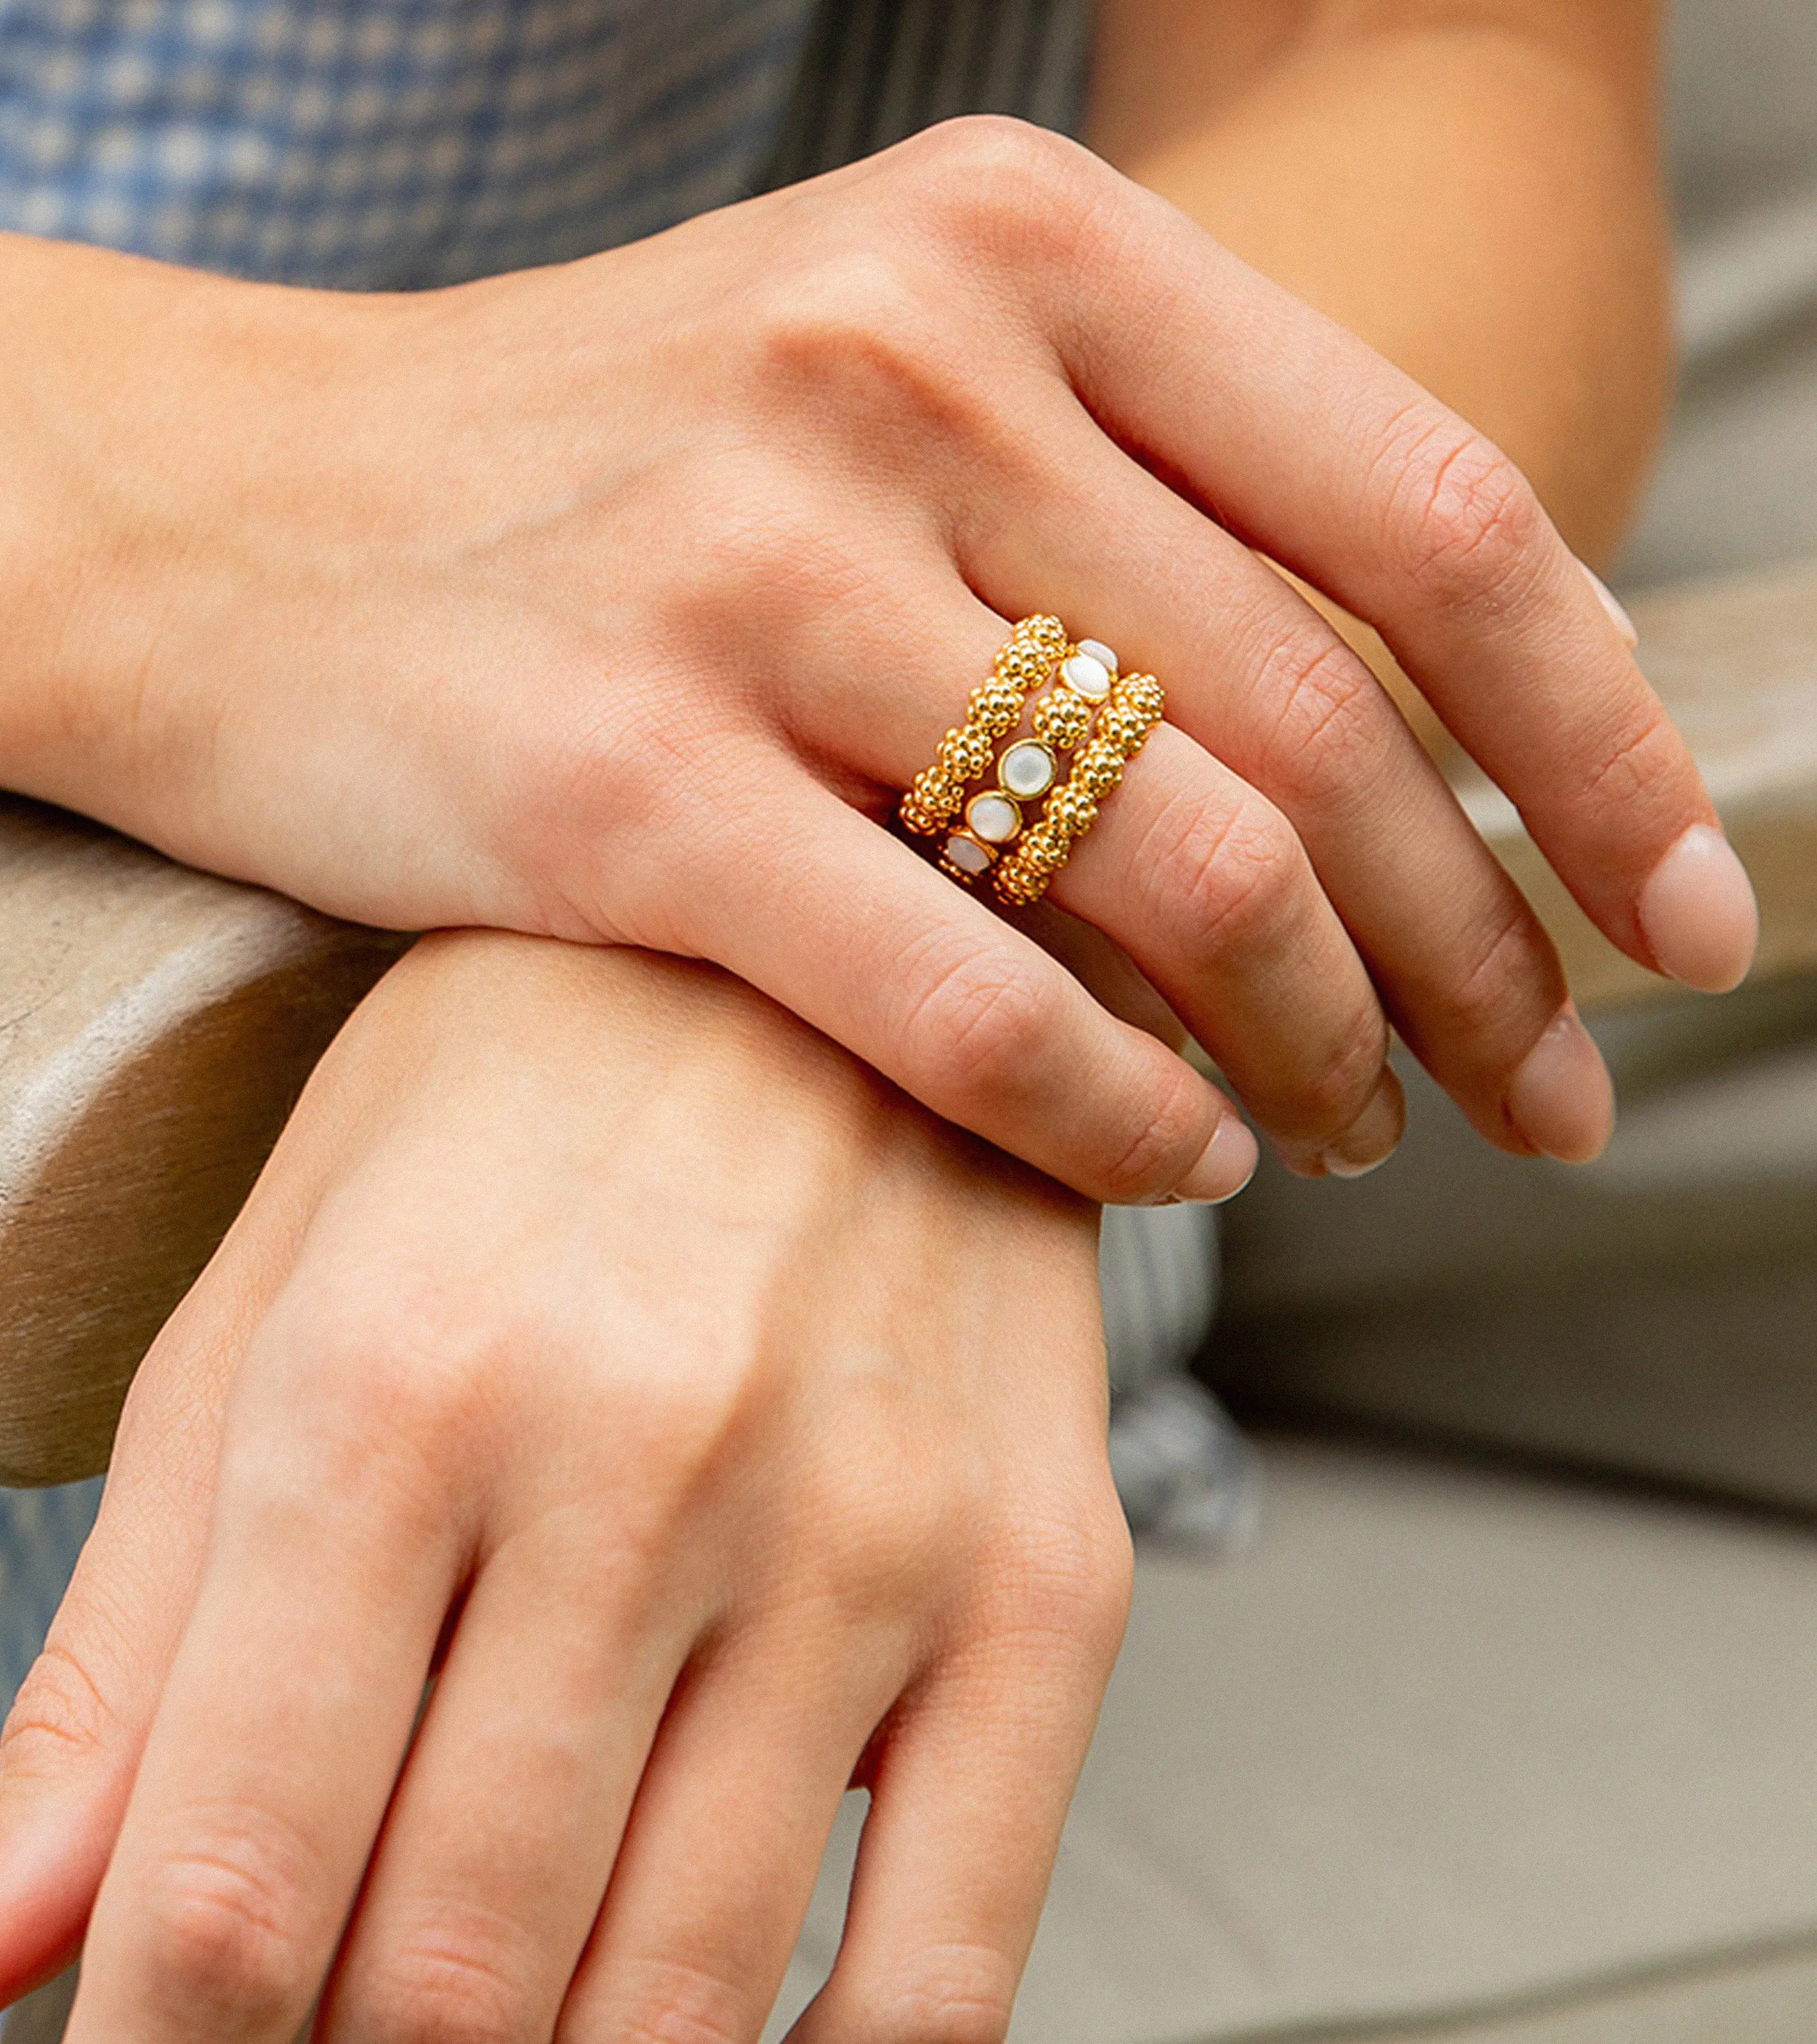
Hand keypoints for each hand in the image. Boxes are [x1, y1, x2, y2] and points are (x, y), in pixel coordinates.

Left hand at [0, 936, 1125, 2041]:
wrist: (856, 927)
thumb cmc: (518, 1106)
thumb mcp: (274, 1306)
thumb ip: (134, 1647)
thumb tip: (0, 1942)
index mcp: (394, 1387)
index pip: (235, 1890)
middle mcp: (639, 1458)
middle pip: (446, 1977)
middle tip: (334, 2017)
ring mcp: (865, 1527)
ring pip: (670, 2002)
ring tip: (490, 2006)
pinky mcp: (1041, 1577)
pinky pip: (942, 1974)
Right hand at [3, 121, 1754, 1196]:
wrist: (220, 509)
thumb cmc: (605, 458)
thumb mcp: (889, 360)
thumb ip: (1148, 486)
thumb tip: (1442, 715)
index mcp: (1018, 234)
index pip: (1430, 512)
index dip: (1603, 743)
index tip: (1689, 916)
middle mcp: (904, 359)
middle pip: (1333, 717)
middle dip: (1488, 951)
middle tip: (1551, 1092)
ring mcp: (755, 564)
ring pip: (1179, 866)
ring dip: (1321, 1047)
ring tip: (1349, 1136)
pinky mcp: (620, 780)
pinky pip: (963, 997)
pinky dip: (1113, 1110)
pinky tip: (1169, 1158)